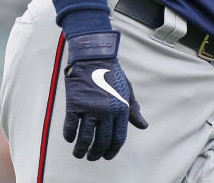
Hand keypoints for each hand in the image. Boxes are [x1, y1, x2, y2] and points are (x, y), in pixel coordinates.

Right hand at [62, 31, 147, 160]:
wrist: (95, 56)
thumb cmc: (113, 73)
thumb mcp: (127, 91)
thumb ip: (134, 110)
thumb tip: (143, 126)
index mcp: (121, 109)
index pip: (118, 138)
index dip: (113, 150)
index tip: (107, 156)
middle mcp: (107, 111)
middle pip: (101, 142)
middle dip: (96, 154)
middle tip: (92, 157)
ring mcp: (90, 108)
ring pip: (85, 139)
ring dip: (81, 150)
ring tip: (79, 154)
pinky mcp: (75, 104)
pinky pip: (71, 127)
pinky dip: (70, 136)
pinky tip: (70, 139)